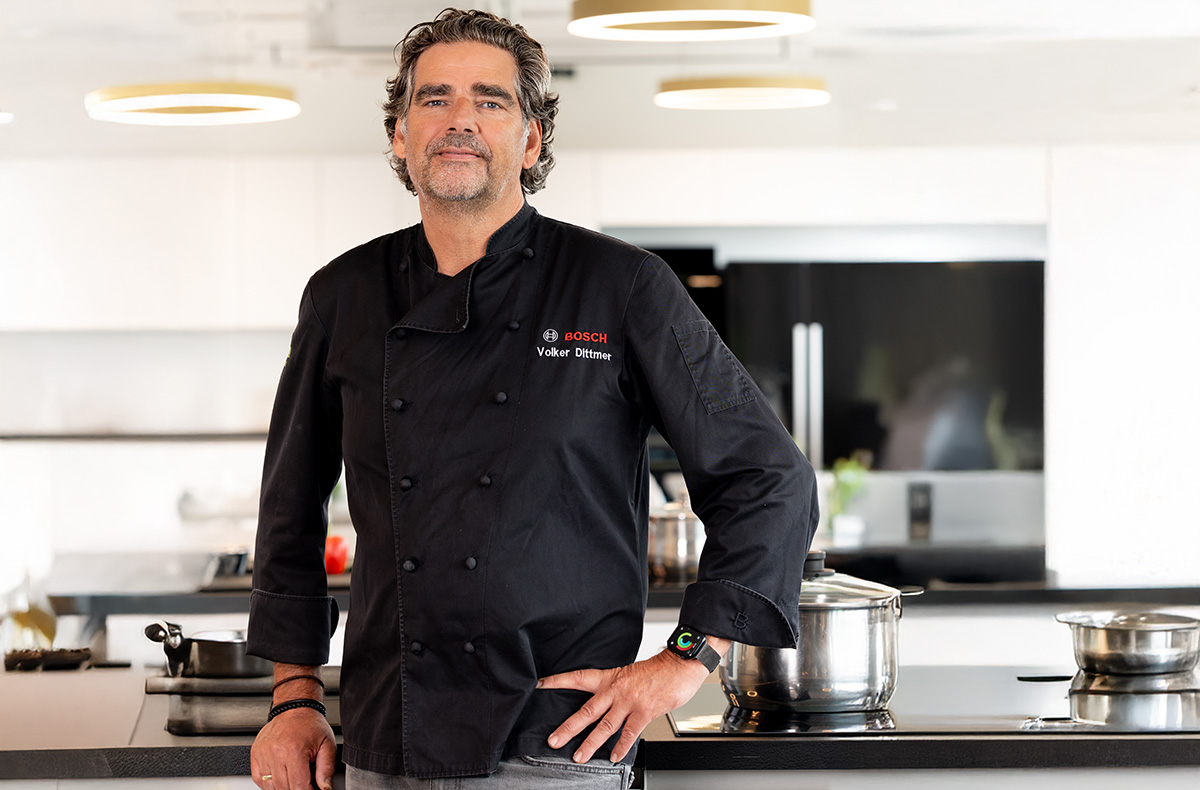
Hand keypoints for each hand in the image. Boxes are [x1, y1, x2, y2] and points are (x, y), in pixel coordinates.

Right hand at [251, 708, 336, 789]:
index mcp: (294, 751)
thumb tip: (325, 788)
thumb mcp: (327, 745)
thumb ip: (326, 769)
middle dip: (297, 788)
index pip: (299, 787)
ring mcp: (263, 753)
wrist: (295, 708)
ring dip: (283, 786)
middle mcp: (276, 752)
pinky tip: (281, 776)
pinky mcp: (255, 753)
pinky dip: (269, 783)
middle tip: (306, 781)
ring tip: (294, 776)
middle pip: (284, 788)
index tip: (313, 789)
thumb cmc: (310, 724)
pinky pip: (259, 779)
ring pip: (271, 786)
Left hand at [538, 648, 716, 763]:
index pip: (577, 678)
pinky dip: (621, 746)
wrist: (680, 665)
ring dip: (590, 744)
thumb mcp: (630, 673)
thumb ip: (616, 688)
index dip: (557, 681)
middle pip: (586, 711)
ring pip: (604, 726)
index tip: (540, 684)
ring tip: (579, 756)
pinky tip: (614, 756)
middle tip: (554, 740)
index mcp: (610, 678)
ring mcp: (629, 702)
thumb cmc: (658, 669)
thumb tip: (605, 702)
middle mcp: (616, 691)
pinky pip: (629, 733)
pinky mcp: (644, 712)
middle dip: (568, 728)